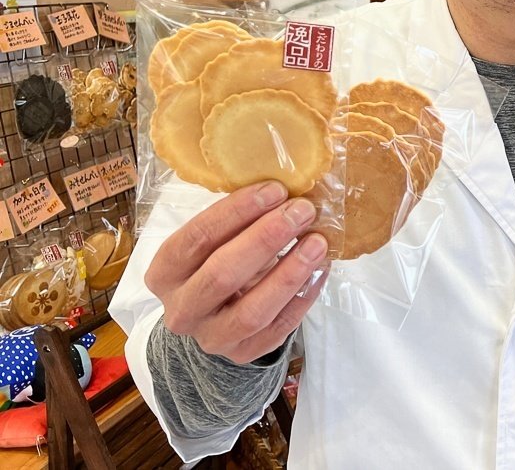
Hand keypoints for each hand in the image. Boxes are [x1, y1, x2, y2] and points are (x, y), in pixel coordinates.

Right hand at [144, 181, 327, 363]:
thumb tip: (283, 188)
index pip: (195, 239)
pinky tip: (322, 269)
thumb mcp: (212, 243)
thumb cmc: (215, 263)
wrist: (211, 321)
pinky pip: (279, 328)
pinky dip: (303, 297)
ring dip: (289, 273)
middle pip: (222, 274)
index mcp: (165, 272)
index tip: (275, 190)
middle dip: (266, 239)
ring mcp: (212, 338)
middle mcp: (182, 309)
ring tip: (318, 242)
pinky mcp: (243, 354)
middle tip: (302, 211)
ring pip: (252, 310)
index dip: (236, 212)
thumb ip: (236, 221)